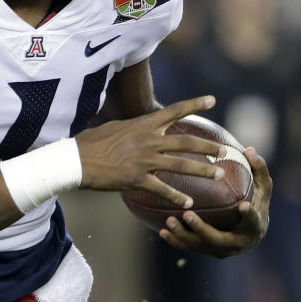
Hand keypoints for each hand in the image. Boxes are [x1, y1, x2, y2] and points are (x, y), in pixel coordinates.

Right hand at [76, 95, 225, 208]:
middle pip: (186, 142)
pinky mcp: (137, 180)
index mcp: (143, 124)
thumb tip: (143, 125)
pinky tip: (188, 202)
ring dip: (202, 170)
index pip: (174, 111)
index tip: (213, 99)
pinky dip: (177, 196)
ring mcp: (144, 161)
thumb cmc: (91, 142)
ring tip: (218, 175)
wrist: (75, 160)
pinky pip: (162, 189)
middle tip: (224, 151)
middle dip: (208, 146)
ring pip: (180, 165)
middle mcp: (148, 140)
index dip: (195, 104)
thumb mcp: (115, 127)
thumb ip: (134, 127)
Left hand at [159, 147, 271, 257]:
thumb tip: (250, 149)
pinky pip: (192, 248)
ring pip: (201, 246)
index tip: (243, 205)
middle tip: (187, 214)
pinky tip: (163, 231)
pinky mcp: (209, 252)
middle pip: (219, 240)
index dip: (248, 215)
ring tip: (169, 221)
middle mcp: (238, 243)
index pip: (252, 221)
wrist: (251, 233)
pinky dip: (177, 241)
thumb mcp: (262, 186)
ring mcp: (222, 250)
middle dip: (201, 229)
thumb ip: (258, 169)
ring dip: (183, 236)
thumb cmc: (256, 202)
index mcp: (254, 226)